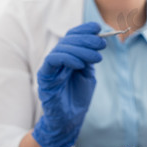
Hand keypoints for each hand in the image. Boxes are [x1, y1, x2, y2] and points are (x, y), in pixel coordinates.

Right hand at [32, 22, 105, 146]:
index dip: (84, 29)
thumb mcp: (88, 74)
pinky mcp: (45, 76)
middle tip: (102, 44)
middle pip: (68, 39)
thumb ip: (90, 58)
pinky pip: (53, 60)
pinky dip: (68, 58)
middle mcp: (57, 59)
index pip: (72, 36)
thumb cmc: (78, 97)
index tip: (98, 28)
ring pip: (62, 48)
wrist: (70, 119)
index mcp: (68, 56)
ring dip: (81, 49)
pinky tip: (80, 64)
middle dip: (87, 39)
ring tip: (97, 58)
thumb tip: (99, 40)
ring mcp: (50, 67)